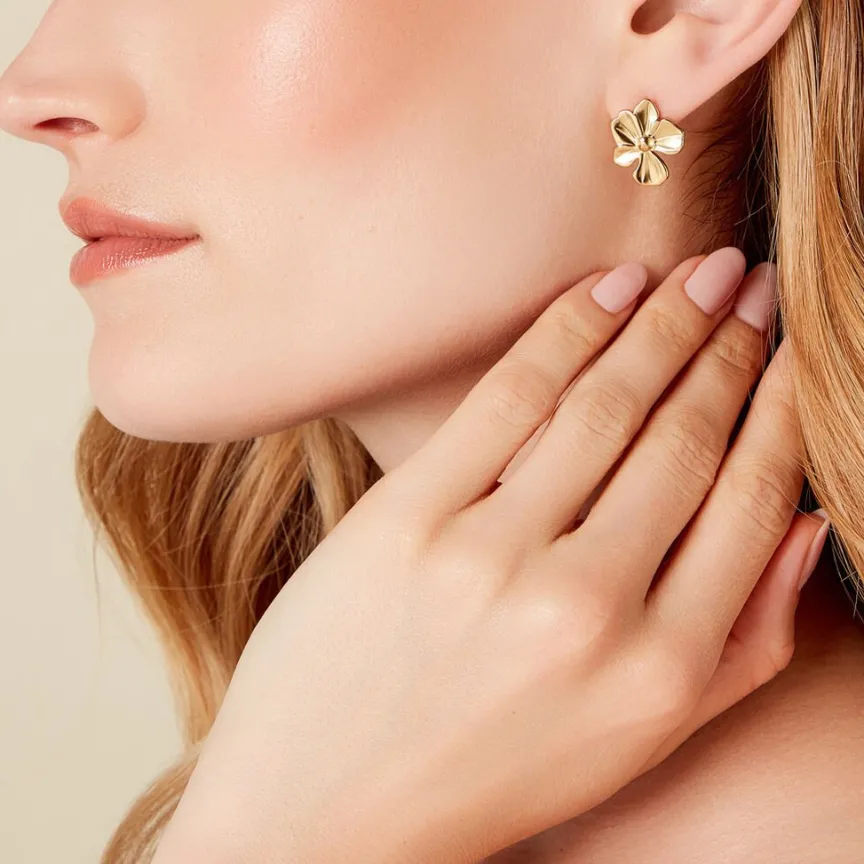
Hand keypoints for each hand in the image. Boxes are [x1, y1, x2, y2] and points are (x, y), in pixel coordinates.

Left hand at [154, 249, 824, 863]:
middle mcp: (584, 609)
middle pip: (681, 439)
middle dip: (727, 346)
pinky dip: (567, 328)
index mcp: (657, 671)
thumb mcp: (634, 737)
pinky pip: (508, 397)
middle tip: (750, 282)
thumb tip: (806, 526)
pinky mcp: (406, 519)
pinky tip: (609, 288)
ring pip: (602, 405)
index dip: (779, 407)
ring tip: (695, 272)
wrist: (322, 811)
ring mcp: (488, 558)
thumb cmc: (488, 772)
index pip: (749, 503)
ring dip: (660, 323)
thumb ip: (740, 644)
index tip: (790, 348)